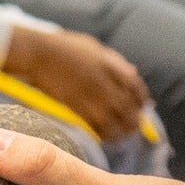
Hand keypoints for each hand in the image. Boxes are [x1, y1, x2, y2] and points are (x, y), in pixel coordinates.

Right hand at [4, 26, 150, 142]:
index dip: (142, 100)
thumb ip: (115, 60)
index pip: (135, 86)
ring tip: (124, 137)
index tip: (144, 107)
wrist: (39, 53)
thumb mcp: (94, 47)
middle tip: (136, 128)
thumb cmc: (65, 47)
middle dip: (135, 119)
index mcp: (111, 64)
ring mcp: (90, 94)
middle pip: (127, 106)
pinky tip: (107, 138)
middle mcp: (104, 81)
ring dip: (122, 131)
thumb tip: (134, 72)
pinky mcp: (76, 105)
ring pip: (114, 119)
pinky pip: (95, 125)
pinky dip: (104, 134)